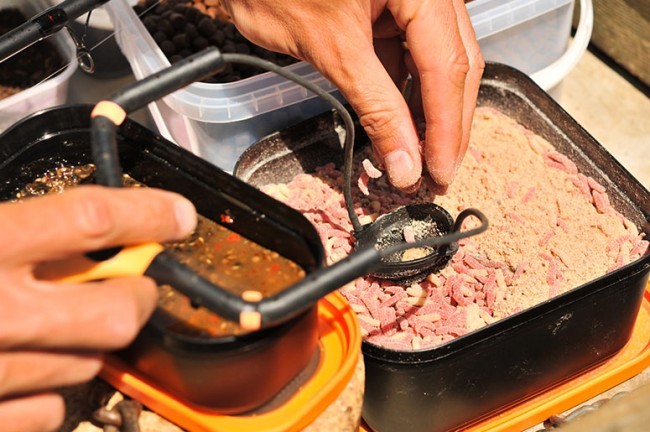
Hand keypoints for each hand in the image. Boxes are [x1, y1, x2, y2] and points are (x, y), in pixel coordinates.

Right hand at [0, 186, 195, 431]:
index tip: (178, 216)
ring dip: (87, 344)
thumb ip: (19, 227)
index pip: (92, 219)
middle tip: (126, 285)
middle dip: (135, 297)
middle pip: (119, 312)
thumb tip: (84, 228)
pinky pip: (52, 411)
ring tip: (54, 328)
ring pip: (90, 364)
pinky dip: (49, 393)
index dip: (148, 215)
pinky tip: (24, 372)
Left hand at [221, 0, 483, 193]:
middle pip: (454, 63)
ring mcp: (411, 0)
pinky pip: (409, 57)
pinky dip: (404, 93)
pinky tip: (400, 126)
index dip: (446, 125)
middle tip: (438, 173)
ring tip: (418, 156)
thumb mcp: (331, 49)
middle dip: (446, 122)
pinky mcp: (390, 12)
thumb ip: (375, 106)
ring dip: (427, 112)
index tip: (440, 172)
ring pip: (435, 63)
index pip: (447, 64)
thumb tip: (406, 164)